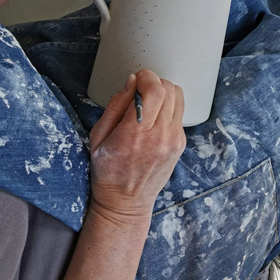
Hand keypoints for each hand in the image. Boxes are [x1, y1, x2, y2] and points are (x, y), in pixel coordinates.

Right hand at [89, 69, 185, 223]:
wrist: (126, 203)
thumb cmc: (107, 170)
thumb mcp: (98, 136)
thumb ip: (116, 105)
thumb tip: (132, 81)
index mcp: (135, 133)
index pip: (154, 91)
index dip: (146, 77)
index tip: (137, 79)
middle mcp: (159, 135)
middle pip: (169, 89)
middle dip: (154, 82)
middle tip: (140, 90)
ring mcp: (174, 140)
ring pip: (178, 96)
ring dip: (164, 92)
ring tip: (148, 101)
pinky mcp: (180, 143)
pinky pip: (179, 112)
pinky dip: (168, 106)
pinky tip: (154, 117)